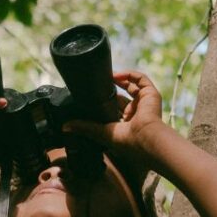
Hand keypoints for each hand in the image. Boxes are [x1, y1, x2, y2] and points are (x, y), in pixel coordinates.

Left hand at [63, 69, 179, 167]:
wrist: (146, 139)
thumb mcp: (101, 133)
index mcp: (127, 125)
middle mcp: (137, 114)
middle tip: (98, 85)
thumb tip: (65, 126)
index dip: (105, 102)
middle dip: (111, 90)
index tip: (93, 97)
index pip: (114, 110)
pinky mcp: (151, 95)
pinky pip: (141, 79)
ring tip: (106, 76)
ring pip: (132, 86)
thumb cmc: (127, 141)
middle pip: (123, 97)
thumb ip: (85, 127)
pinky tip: (116, 75)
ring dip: (119, 80)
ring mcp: (145, 104)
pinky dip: (129, 75)